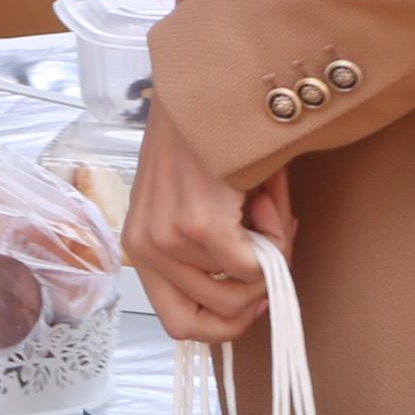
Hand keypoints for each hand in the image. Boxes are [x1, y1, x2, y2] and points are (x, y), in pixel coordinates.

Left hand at [122, 109, 294, 344]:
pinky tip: (265, 202)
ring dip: (267, 257)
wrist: (207, 90)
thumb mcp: (196, 210)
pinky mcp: (197, 226)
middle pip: (217, 318)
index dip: (226, 324)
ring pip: (242, 293)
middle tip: (267, 244)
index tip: (254, 297)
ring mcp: (168, 239)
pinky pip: (254, 269)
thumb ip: (216, 258)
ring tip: (261, 208)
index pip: (178, 325)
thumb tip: (260, 292)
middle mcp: (143, 248)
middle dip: (257, 290)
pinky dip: (275, 242)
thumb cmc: (208, 145)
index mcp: (139, 246)